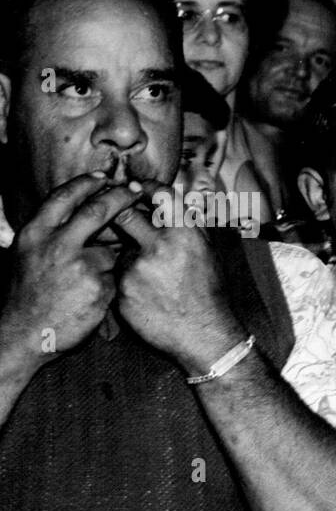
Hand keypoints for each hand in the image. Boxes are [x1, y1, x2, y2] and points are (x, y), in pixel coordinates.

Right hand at [0, 174, 136, 367]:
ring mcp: (78, 266)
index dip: (86, 183)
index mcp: (35, 233)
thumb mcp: (28, 255)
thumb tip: (75, 213)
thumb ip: (50, 234)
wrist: (24, 334)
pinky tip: (93, 297)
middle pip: (96, 210)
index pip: (64, 197)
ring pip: (110, 250)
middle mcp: (55, 245)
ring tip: (88, 279)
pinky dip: (110, 285)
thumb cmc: (28, 295)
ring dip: (109, 261)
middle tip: (137, 191)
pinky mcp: (97, 287)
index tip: (104, 177)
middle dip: (121, 197)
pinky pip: (114, 277)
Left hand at [111, 183, 246, 374]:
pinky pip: (117, 277)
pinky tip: (147, 296)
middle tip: (124, 223)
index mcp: (185, 233)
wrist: (204, 335)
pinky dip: (127, 283)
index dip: (143, 188)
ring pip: (120, 250)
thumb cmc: (209, 293)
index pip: (157, 195)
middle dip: (121, 217)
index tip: (135, 188)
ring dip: (130, 259)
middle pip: (124, 216)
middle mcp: (160, 246)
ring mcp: (137, 269)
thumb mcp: (208, 252)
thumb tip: (171, 199)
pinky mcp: (122, 291)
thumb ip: (187, 224)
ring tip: (153, 280)